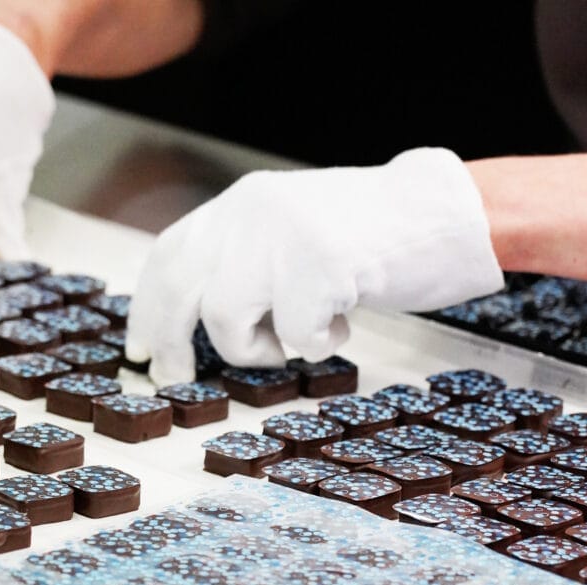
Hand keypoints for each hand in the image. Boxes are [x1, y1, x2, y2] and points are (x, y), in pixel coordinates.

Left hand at [126, 147, 504, 384]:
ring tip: (296, 342)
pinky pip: (295, 333)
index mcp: (244, 203)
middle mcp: (253, 211)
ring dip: (258, 348)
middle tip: (176, 379)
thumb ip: (247, 260)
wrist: (445, 212)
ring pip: (226, 317)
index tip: (140, 349)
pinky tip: (342, 326)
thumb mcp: (293, 235)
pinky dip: (316, 344)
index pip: (172, 254)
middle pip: (183, 289)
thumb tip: (194, 318)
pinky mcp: (322, 263)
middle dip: (172, 343)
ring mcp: (285, 235)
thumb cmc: (376, 238)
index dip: (149, 307)